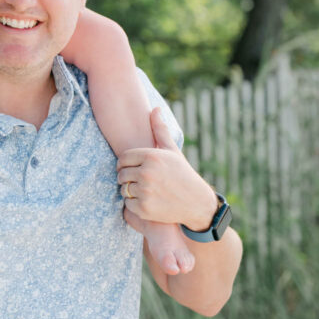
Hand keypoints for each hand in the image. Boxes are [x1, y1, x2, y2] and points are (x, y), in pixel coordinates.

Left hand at [116, 109, 217, 229]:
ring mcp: (145, 191)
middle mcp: (147, 172)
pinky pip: (128, 205)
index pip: (123, 158)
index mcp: (152, 156)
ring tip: (144, 191)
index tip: (133, 168)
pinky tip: (147, 202)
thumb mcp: (172, 151)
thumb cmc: (183, 174)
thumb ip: (160, 130)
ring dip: (130, 192)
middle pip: (121, 175)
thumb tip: (155, 109)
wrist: (197, 203)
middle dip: (127, 178)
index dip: (126, 164)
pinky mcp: (145, 209)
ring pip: (123, 190)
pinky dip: (134, 205)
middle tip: (140, 182)